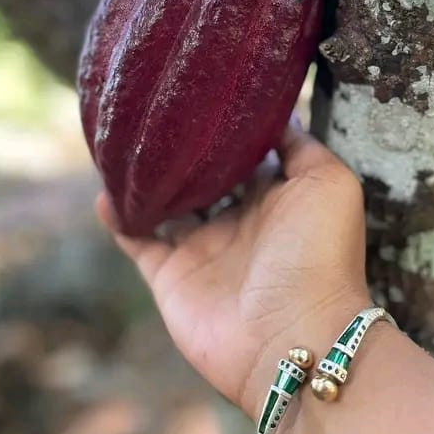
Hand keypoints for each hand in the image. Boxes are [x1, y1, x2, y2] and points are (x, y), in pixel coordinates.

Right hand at [96, 126, 369, 419]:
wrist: (293, 338)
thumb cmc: (320, 255)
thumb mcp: (329, 183)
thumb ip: (301, 147)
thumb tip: (277, 116)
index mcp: (273, 198)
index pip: (242, 155)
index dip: (222, 130)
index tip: (198, 95)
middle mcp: (235, 220)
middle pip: (200, 177)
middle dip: (180, 151)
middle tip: (152, 114)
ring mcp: (200, 249)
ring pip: (164, 204)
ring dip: (144, 179)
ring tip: (120, 144)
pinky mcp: (170, 275)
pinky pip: (136, 239)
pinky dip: (117, 216)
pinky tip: (104, 190)